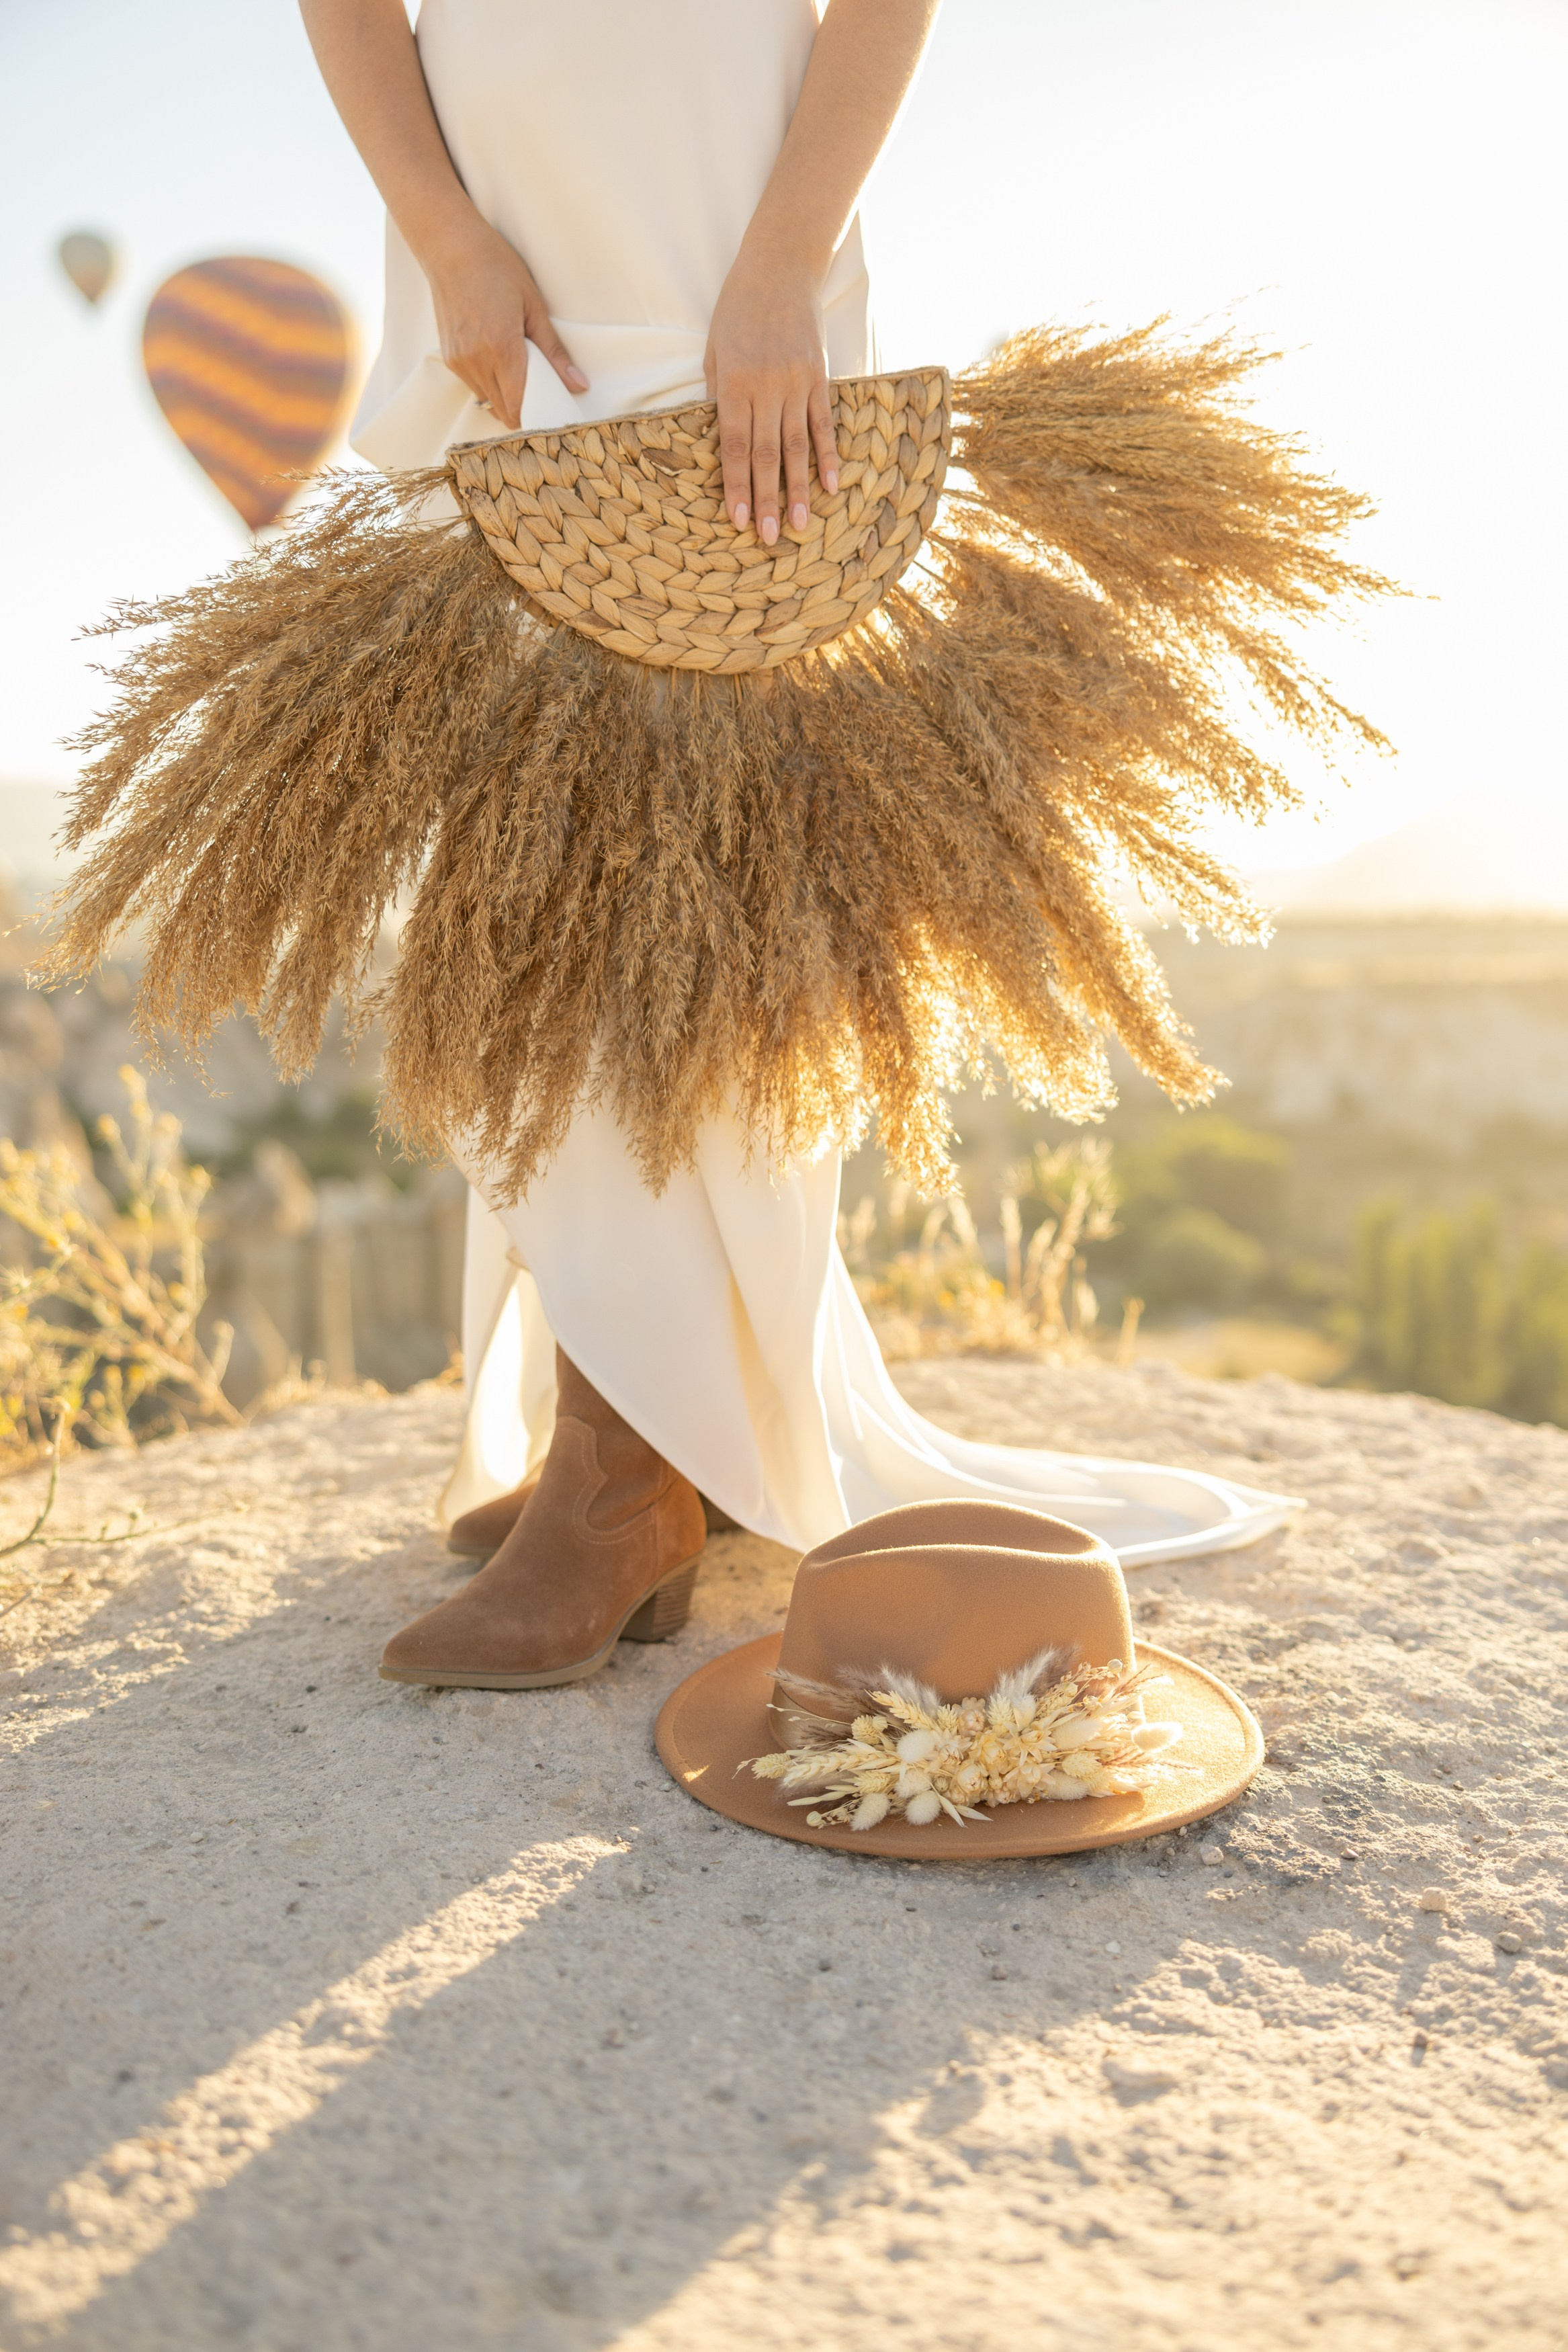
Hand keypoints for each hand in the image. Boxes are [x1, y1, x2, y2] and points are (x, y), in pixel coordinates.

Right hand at [426, 217, 586, 428]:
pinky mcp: (449, 357)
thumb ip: (555, 352)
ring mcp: (459, 361)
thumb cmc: (496, 267)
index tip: (552, 414)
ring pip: (488, 402)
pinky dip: (490, 385)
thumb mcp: (534, 306)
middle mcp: (476, 361)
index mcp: (501, 349)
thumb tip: (578, 385)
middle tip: (543, 399)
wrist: (450, 247)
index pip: (520, 408)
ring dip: (506, 399)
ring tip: (521, 377)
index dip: (537, 418)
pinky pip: (474, 386)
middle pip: (504, 412)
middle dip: (525, 413)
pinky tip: (499, 364)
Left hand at [703, 244, 839, 542]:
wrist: (780, 267)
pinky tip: (831, 485)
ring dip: (800, 489)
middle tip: (770, 539)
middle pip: (766, 455)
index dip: (736, 487)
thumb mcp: (714, 348)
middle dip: (767, 500)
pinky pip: (824, 424)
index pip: (735, 446)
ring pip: (798, 447)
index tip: (737, 521)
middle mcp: (767, 387)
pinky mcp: (819, 377)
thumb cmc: (738, 308)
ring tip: (802, 525)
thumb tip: (718, 438)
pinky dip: (828, 456)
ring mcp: (797, 383)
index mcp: (735, 383)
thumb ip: (717, 393)